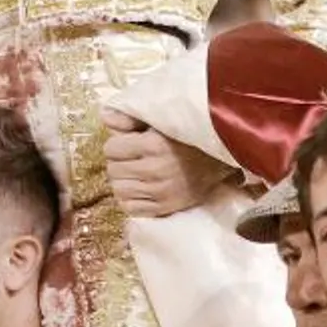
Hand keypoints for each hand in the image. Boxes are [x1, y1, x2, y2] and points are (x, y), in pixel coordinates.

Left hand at [102, 110, 238, 217]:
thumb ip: (130, 117)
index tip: (128, 143)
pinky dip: (131, 199)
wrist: (222, 157)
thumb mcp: (160, 119)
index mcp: (153, 145)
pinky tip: (140, 189)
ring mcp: (161, 192)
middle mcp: (155, 170)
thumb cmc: (188, 135)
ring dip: (123, 180)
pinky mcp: (167, 207)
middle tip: (131, 158)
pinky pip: (131, 208)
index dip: (117, 145)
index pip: (111, 149)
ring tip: (135, 173)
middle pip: (113, 170)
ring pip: (119, 190)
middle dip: (118, 162)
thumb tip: (104, 117)